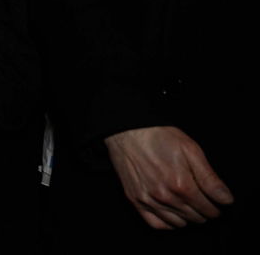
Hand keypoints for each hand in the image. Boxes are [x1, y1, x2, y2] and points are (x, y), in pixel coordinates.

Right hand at [105, 126, 232, 228]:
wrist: (127, 130)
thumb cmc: (159, 136)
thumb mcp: (191, 150)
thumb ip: (210, 178)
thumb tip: (226, 199)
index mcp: (182, 185)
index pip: (210, 209)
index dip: (216, 205)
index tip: (215, 200)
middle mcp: (165, 197)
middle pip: (196, 217)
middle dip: (203, 210)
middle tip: (201, 199)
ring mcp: (149, 200)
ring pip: (178, 223)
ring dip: (187, 216)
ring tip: (187, 204)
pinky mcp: (135, 200)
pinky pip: (157, 224)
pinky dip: (168, 223)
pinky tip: (172, 213)